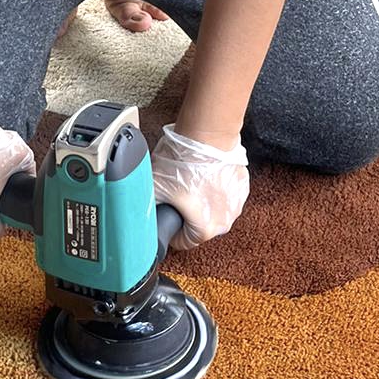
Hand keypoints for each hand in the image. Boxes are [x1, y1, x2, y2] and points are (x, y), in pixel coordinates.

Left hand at [150, 123, 249, 250]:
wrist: (208, 135)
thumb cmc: (184, 161)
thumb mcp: (155, 187)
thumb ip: (146, 207)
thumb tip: (136, 214)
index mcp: (204, 229)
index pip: (182, 242)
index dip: (170, 230)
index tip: (166, 217)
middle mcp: (225, 221)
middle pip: (199, 227)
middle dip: (187, 215)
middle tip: (176, 195)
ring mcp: (237, 204)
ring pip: (214, 211)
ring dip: (203, 202)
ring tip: (191, 182)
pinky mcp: (242, 186)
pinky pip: (226, 195)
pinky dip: (216, 189)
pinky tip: (204, 175)